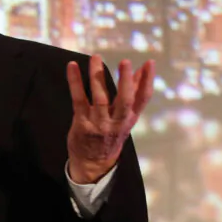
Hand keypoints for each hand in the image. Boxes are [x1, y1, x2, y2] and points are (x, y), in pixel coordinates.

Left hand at [66, 55, 154, 183]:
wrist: (93, 163)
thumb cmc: (110, 135)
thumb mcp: (126, 119)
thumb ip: (132, 96)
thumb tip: (141, 72)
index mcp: (129, 119)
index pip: (142, 99)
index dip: (147, 81)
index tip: (149, 63)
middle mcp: (116, 122)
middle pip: (124, 101)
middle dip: (125, 81)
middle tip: (125, 62)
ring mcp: (99, 123)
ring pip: (100, 98)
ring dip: (98, 76)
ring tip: (96, 58)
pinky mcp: (82, 122)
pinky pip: (78, 98)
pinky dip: (75, 81)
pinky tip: (72, 66)